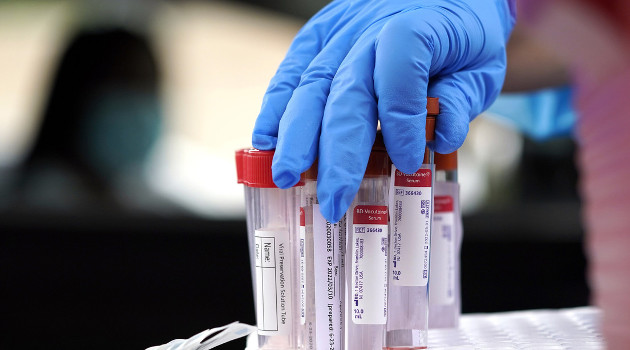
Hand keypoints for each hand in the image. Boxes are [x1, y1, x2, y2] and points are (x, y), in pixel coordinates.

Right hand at [252, 0, 515, 221]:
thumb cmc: (461, 39)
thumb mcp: (481, 67)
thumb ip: (460, 100)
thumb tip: (436, 138)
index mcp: (420, 25)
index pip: (400, 71)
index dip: (401, 121)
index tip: (408, 161)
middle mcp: (372, 25)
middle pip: (347, 90)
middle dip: (336, 152)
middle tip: (332, 199)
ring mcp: (340, 28)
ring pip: (311, 84)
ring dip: (296, 135)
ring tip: (286, 176)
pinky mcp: (319, 33)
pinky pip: (292, 69)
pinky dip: (276, 107)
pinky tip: (266, 140)